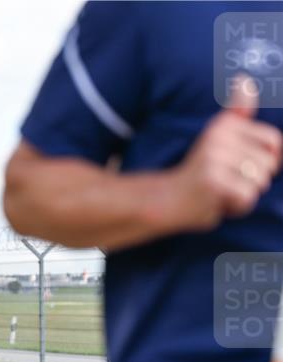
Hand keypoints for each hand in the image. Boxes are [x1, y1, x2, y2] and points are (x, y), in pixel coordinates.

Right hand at [167, 75, 282, 230]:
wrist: (163, 201)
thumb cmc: (196, 172)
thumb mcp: (217, 139)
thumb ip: (236, 112)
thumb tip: (244, 79)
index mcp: (224, 125)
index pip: (274, 143)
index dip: (265, 161)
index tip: (239, 167)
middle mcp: (219, 137)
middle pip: (269, 165)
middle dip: (252, 182)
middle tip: (224, 183)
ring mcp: (215, 159)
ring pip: (259, 183)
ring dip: (243, 196)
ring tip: (219, 193)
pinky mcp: (212, 181)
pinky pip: (246, 198)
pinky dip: (235, 207)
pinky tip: (216, 203)